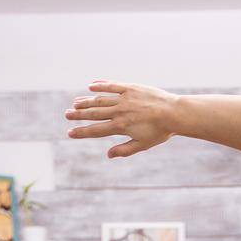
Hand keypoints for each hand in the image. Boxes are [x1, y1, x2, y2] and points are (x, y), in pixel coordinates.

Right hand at [64, 80, 179, 157]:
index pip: (96, 130)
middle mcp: (119, 112)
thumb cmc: (160, 131)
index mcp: (121, 127)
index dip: (82, 132)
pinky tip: (91, 86)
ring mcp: (124, 98)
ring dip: (86, 101)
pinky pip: (112, 85)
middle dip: (79, 115)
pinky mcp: (131, 88)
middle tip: (67, 115)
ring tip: (75, 103)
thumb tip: (108, 155)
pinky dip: (100, 85)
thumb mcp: (142, 144)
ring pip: (100, 100)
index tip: (70, 133)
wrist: (173, 113)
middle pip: (94, 113)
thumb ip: (124, 149)